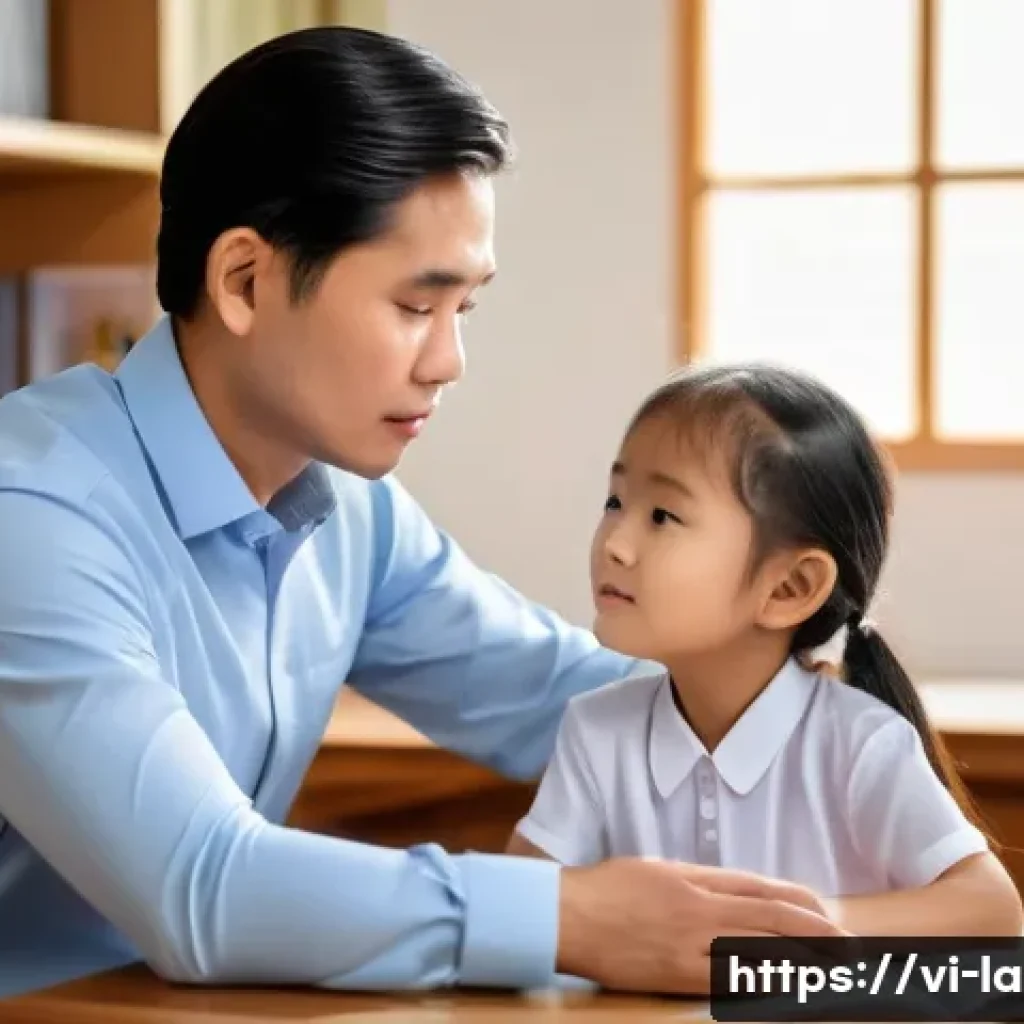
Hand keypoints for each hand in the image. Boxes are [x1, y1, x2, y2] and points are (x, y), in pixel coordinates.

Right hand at [556, 857, 846, 994]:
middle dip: (816, 936)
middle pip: (770, 922)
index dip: (801, 904)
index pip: (762, 890)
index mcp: (695, 881)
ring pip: (757, 955)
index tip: (828, 913)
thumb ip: (701, 880)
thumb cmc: (609, 888)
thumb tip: (740, 892)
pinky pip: (729, 984)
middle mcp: (699, 912)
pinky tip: (784, 993)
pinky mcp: (675, 978)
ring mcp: (689, 947)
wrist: (568, 916)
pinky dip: (761, 987)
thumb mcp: (659, 869)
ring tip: (833, 974)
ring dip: (800, 965)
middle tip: (851, 949)